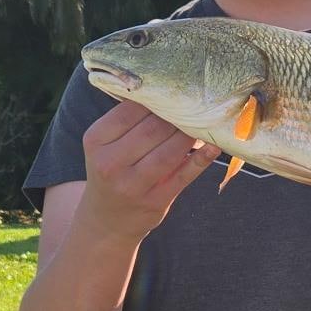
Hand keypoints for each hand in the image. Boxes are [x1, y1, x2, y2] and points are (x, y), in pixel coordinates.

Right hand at [79, 99, 219, 243]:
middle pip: (153, 129)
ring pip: (170, 151)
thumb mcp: (105, 144)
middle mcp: (110, 163)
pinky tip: (214, 146)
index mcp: (96, 141)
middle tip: (194, 104)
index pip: (130, 111)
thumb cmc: (111, 171)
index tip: (173, 92)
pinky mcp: (154, 201)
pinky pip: (184, 175)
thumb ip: (129, 121)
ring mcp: (132, 185)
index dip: (156, 99)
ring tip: (203, 122)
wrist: (106, 220)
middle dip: (177, 116)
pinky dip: (202, 159)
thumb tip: (167, 90)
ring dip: (190, 135)